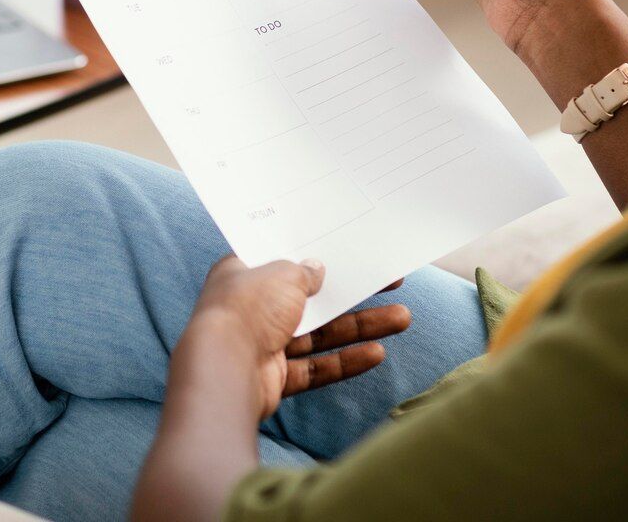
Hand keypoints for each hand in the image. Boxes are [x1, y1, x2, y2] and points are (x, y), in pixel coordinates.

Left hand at [175, 256, 410, 420]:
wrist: (224, 370)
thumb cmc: (246, 309)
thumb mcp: (282, 274)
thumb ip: (304, 271)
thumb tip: (316, 267)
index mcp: (243, 273)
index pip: (284, 259)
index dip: (318, 255)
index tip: (349, 250)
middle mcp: (252, 307)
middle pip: (310, 298)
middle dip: (353, 294)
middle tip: (391, 283)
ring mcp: (263, 343)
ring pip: (320, 333)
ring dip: (359, 326)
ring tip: (402, 318)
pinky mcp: (274, 376)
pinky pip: (316, 366)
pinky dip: (345, 360)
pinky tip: (377, 353)